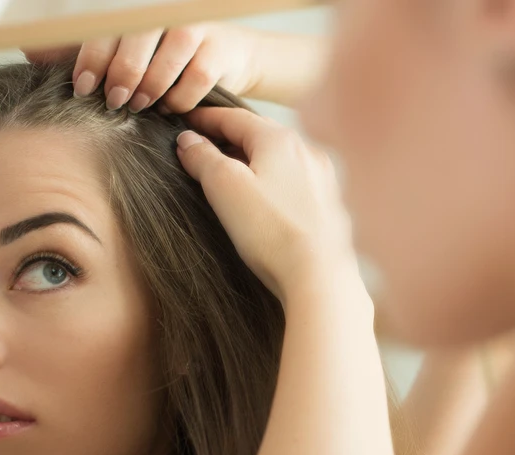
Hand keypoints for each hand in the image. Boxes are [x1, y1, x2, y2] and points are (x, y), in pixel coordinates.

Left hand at [24, 24, 260, 113]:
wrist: (230, 54)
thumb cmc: (165, 53)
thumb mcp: (125, 45)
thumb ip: (83, 45)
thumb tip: (30, 49)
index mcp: (139, 7)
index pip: (107, 25)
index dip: (91, 56)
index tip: (81, 86)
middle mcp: (165, 11)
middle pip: (133, 42)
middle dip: (119, 77)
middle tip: (112, 101)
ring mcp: (194, 28)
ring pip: (163, 65)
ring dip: (147, 91)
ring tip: (139, 105)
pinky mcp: (218, 52)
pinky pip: (191, 83)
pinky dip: (177, 101)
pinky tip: (169, 107)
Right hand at [176, 108, 364, 310]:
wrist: (321, 277)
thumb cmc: (272, 232)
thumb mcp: (225, 188)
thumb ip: (203, 158)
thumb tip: (189, 140)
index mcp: (280, 140)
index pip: (235, 117)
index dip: (206, 118)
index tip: (185, 120)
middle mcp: (308, 152)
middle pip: (260, 134)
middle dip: (229, 136)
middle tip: (203, 144)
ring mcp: (323, 179)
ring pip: (279, 158)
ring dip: (252, 159)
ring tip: (229, 171)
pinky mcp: (329, 206)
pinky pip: (294, 181)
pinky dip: (272, 180)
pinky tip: (263, 197)